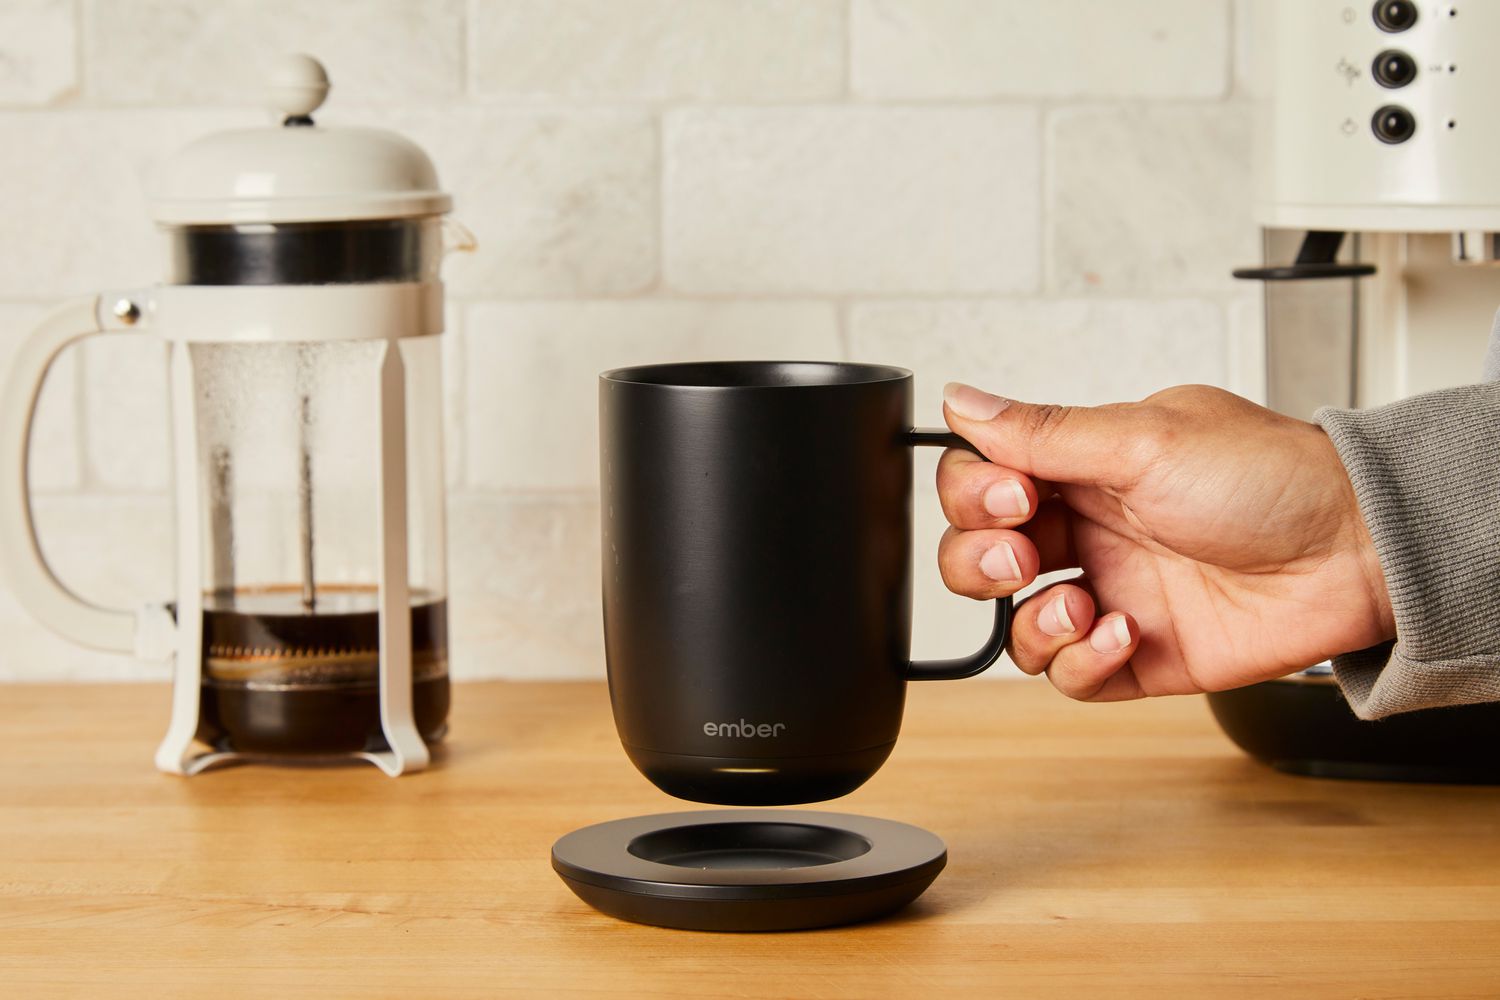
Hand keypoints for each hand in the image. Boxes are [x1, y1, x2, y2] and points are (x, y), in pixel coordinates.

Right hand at [936, 382, 1394, 701]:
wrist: (1356, 552)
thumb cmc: (1271, 479)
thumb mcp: (1145, 439)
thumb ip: (1044, 431)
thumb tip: (962, 401)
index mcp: (1083, 468)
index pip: (983, 480)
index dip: (975, 494)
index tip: (1012, 497)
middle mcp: (1089, 530)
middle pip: (980, 555)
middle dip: (980, 560)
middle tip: (1024, 555)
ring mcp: (1110, 592)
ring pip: (1016, 623)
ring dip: (1032, 620)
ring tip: (1081, 604)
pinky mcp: (1137, 654)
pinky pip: (1070, 676)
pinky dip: (1080, 662)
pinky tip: (1121, 632)